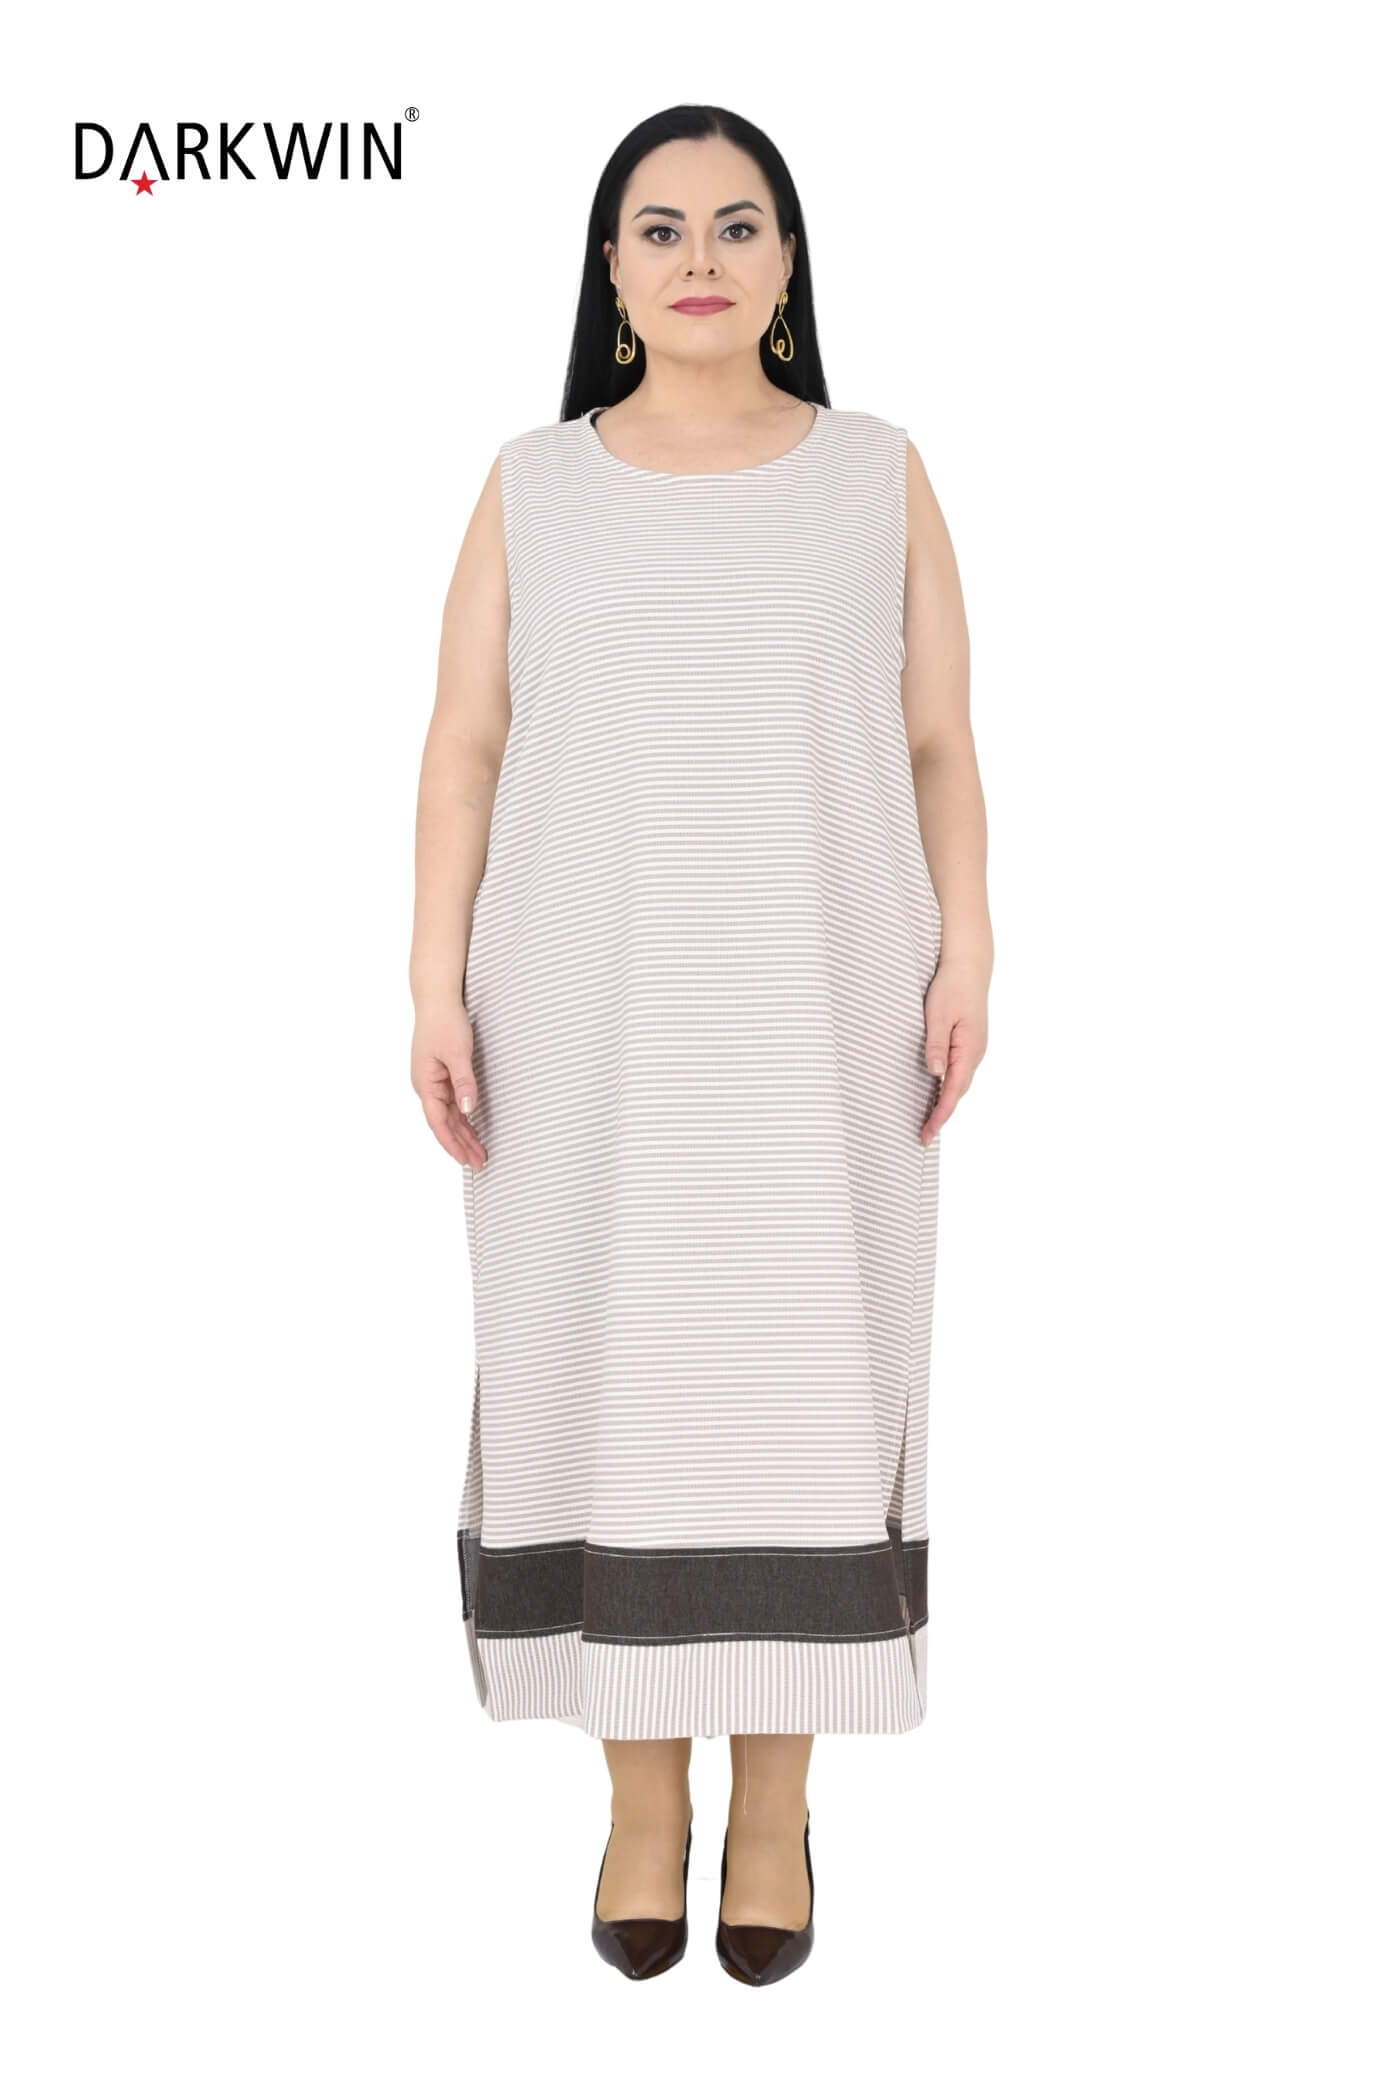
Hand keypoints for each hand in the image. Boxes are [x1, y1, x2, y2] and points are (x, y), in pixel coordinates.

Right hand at [412, 999, 487, 1169]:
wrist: (437, 1000)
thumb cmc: (445, 1022)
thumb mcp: (458, 1052)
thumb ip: (464, 1082)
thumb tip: (468, 1110)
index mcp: (425, 1083)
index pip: (437, 1122)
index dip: (451, 1144)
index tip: (465, 1160)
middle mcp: (426, 1086)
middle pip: (444, 1123)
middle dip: (461, 1144)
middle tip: (480, 1163)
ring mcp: (433, 1082)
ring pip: (448, 1116)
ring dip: (463, 1134)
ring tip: (479, 1152)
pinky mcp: (441, 1076)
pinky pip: (451, 1104)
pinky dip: (462, 1118)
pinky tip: (472, 1130)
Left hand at [920, 956, 988, 1142]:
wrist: (969, 966)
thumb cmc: (952, 987)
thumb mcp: (938, 1015)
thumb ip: (936, 1044)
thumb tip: (935, 1073)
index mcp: (969, 1049)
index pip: (954, 1091)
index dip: (940, 1114)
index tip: (928, 1133)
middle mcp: (975, 1053)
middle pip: (958, 1092)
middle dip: (941, 1115)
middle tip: (923, 1136)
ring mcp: (973, 1049)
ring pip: (959, 1083)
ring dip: (945, 1103)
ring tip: (928, 1122)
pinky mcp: (968, 1043)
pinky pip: (958, 1072)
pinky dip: (948, 1088)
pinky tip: (937, 1093)